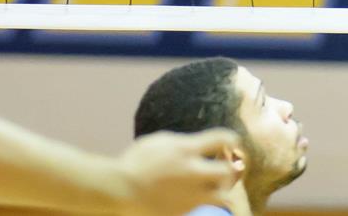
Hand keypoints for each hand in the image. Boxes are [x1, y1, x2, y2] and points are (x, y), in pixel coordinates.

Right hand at [115, 129, 241, 215]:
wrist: (117, 190)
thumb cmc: (134, 162)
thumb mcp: (159, 142)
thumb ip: (182, 143)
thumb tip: (197, 146)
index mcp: (186, 150)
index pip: (222, 138)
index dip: (231, 139)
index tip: (229, 143)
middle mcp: (193, 172)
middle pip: (228, 170)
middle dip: (230, 169)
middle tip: (224, 169)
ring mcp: (189, 194)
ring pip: (222, 196)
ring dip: (222, 191)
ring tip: (214, 189)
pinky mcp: (181, 212)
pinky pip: (201, 208)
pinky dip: (202, 203)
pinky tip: (192, 198)